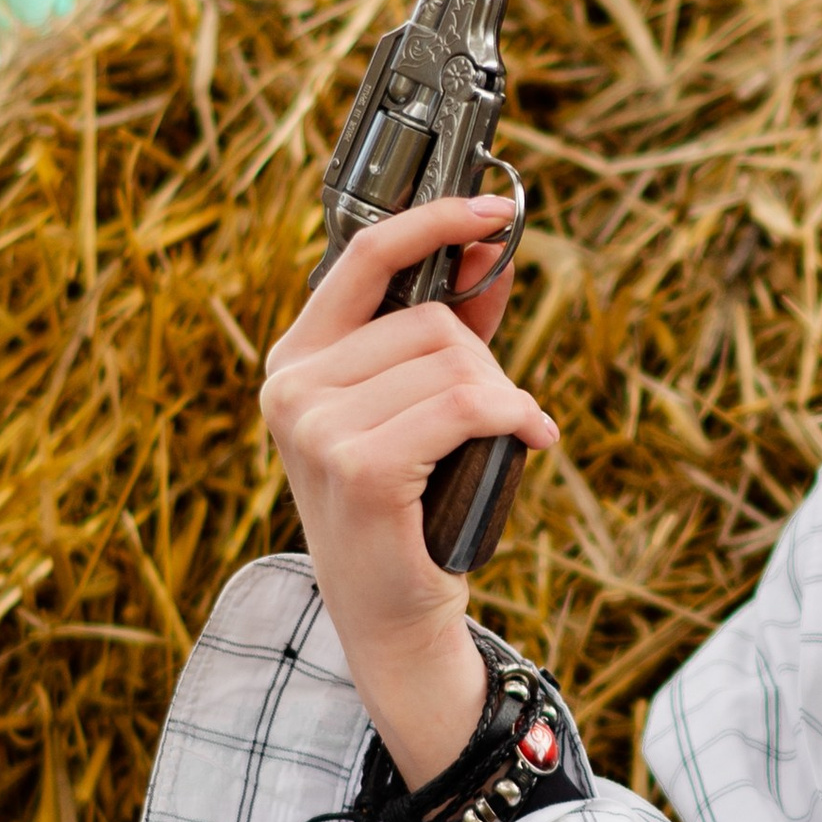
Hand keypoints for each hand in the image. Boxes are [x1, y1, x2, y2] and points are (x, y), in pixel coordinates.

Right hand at [259, 195, 559, 782]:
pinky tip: (529, 441)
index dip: (434, 222)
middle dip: (486, 363)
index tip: (495, 210)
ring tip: (499, 443)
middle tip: (494, 418)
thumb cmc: (412, 504)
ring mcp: (316, 425)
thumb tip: (491, 245)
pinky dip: (513, 418)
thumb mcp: (423, 403)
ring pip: (456, 362)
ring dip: (504, 400)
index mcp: (297, 358)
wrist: (394, 611)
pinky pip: (467, 405)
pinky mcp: (357, 464)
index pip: (364, 255)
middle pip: (431, 318)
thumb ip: (451, 325)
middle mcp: (292, 385)